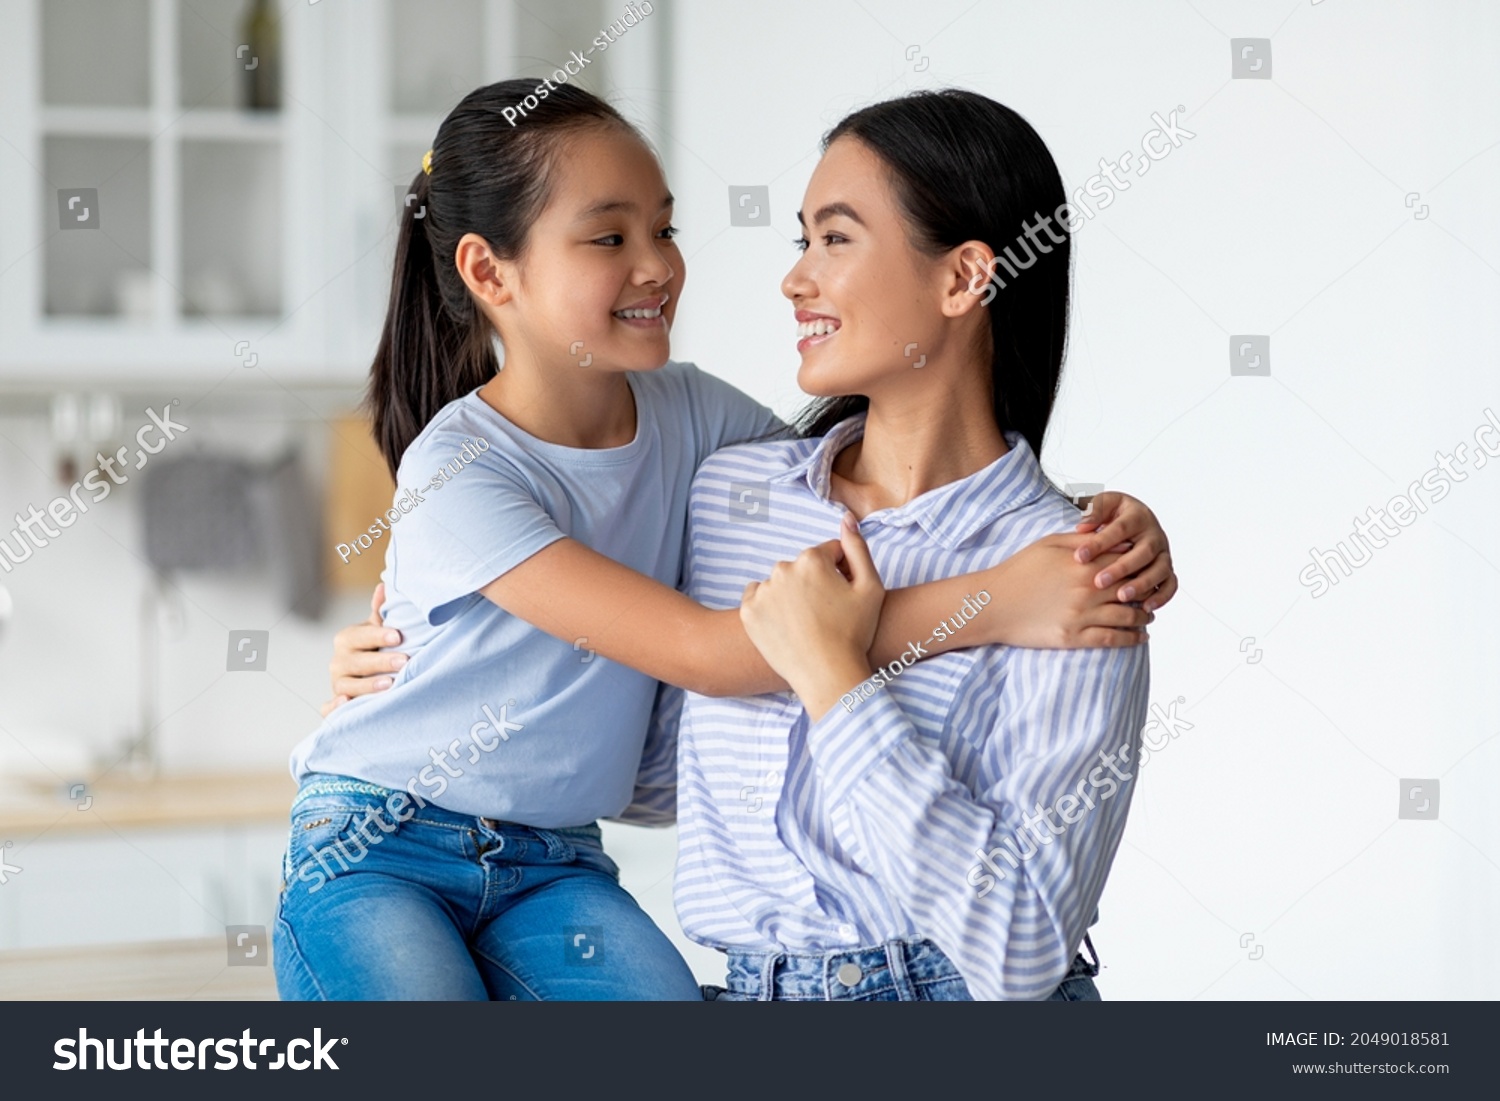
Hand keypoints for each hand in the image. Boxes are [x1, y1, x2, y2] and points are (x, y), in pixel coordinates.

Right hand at [318, 583, 407, 716]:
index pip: (360, 636)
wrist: (366, 676)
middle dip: (381, 662)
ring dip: (367, 686)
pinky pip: (329, 709)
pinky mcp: (335, 705)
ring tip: (390, 685)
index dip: (378, 635)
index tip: (398, 636)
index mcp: (346, 639)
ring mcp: (336, 684)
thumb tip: (385, 586)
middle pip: (356, 662)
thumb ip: (380, 613)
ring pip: (346, 686)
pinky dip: (335, 708)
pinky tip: (348, 704)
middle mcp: (338, 661)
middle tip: (404, 661)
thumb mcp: (377, 630)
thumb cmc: (376, 649)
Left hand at [739, 513, 883, 719]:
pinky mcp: (748, 613)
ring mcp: (762, 592)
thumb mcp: (871, 586)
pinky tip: (786, 624)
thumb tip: (846, 517)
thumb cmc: (854, 633)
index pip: (828, 555)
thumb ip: (857, 547)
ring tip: (807, 623)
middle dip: (814, 583)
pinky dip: (769, 607)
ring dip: (791, 595)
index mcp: (811, 559)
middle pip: (802, 568)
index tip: (845, 598)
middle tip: (827, 614)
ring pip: (780, 584)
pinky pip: (758, 599)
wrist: (827, 675)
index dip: (841, 575)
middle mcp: (782, 569)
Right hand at [988, 533, 1151, 648]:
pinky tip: (1141, 638)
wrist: (993, 604)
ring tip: (1148, 618)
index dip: (1139, 566)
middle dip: (1146, 593)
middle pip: (1132, 590)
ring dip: (1144, 617)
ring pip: (1128, 617)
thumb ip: (1082, 540)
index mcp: (1083, 564)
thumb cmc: (1019, 570)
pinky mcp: (1074, 637)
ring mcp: (1082, 615)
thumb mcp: (1049, 544)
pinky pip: (1112, 639)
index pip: (1125, 562)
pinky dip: (1132, 639)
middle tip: (1152, 596)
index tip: (1145, 569)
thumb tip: (1112, 536)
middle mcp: (1087, 590)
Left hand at [1073, 491, 1176, 611]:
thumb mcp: (1104, 504)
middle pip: (1143, 552)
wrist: (1134, 520)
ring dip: (1142, 584)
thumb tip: (1082, 527)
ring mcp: (1163, 553)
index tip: (1079, 557)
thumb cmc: (1114, 514)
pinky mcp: (1167, 569)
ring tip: (1121, 597)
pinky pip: (1171, 584)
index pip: (1120, 530)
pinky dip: (1161, 596)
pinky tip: (1146, 608)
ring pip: (1160, 569)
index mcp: (1138, 516)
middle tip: (1099, 582)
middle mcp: (1155, 535)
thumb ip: (1093, 512)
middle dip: (1121, 568)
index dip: (1099, 543)